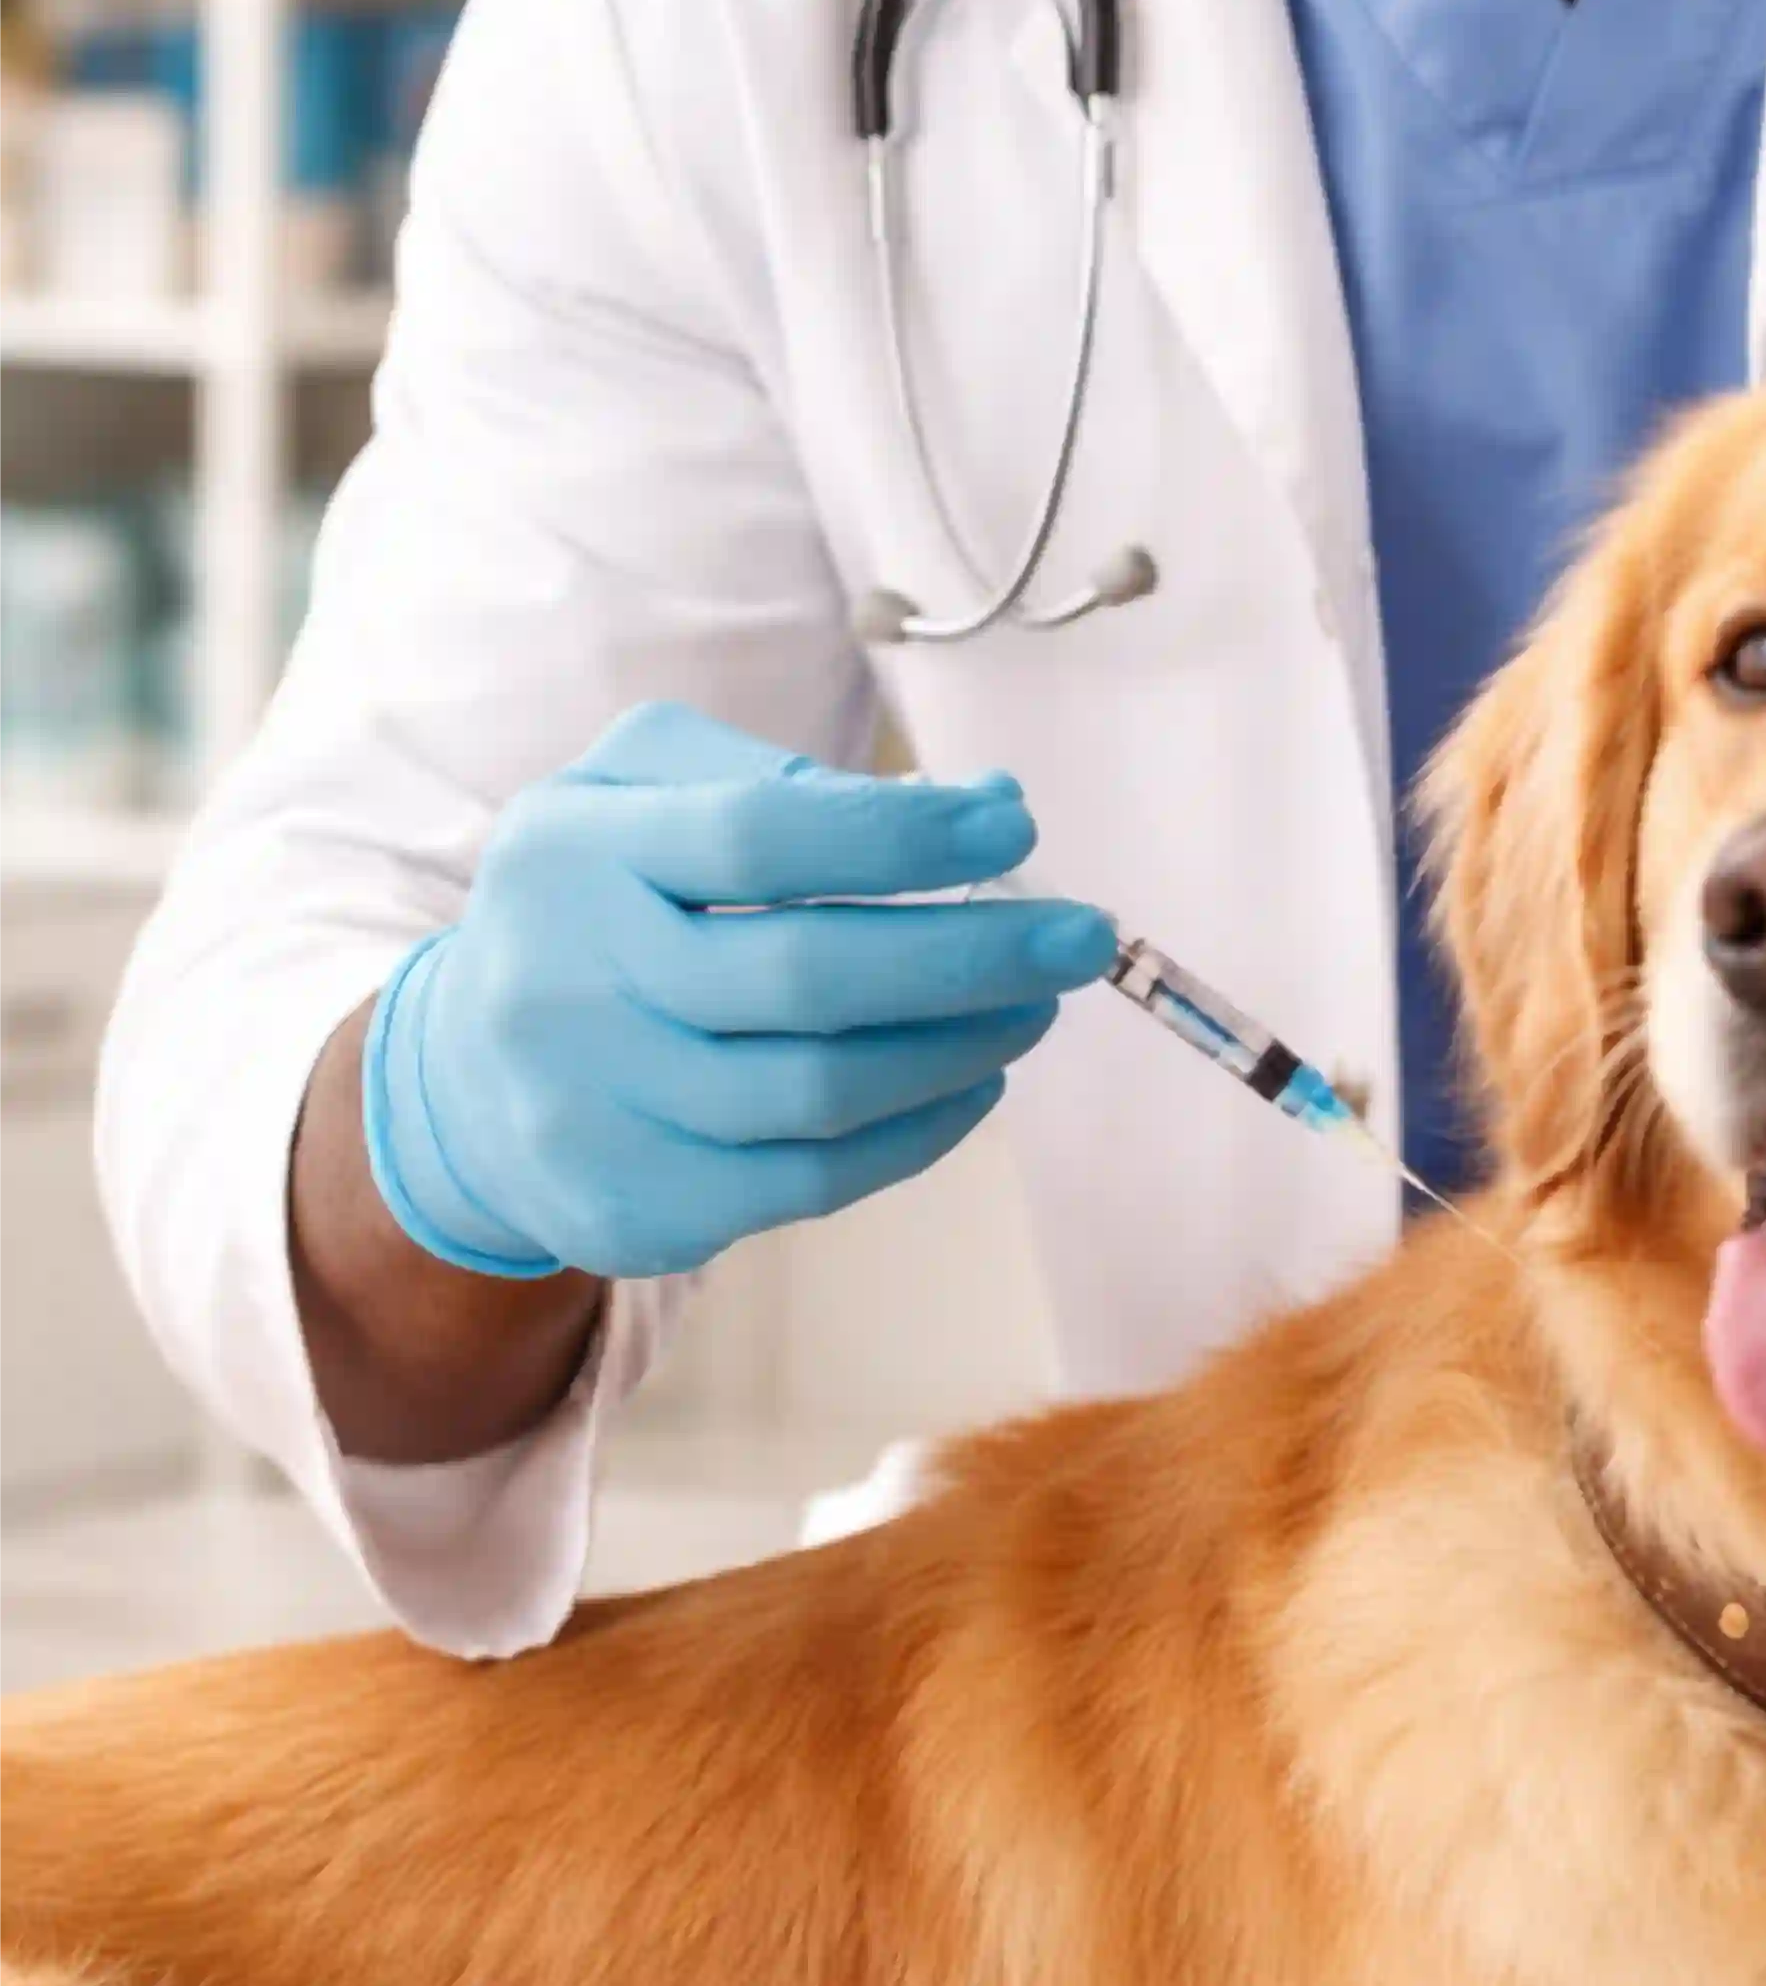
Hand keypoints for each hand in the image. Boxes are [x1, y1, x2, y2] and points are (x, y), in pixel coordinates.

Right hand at [360, 703, 1116, 1283]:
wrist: (463, 1078)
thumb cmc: (603, 901)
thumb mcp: (645, 791)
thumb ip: (796, 778)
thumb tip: (988, 808)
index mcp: (574, 852)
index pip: (761, 839)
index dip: (902, 838)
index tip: (1012, 832)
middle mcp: (567, 982)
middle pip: (805, 978)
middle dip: (970, 956)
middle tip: (1081, 936)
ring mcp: (593, 1108)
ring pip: (821, 1093)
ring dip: (962, 1047)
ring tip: (1033, 1006)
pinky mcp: (633, 1206)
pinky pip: (814, 1182)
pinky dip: (921, 1131)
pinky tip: (975, 1081)